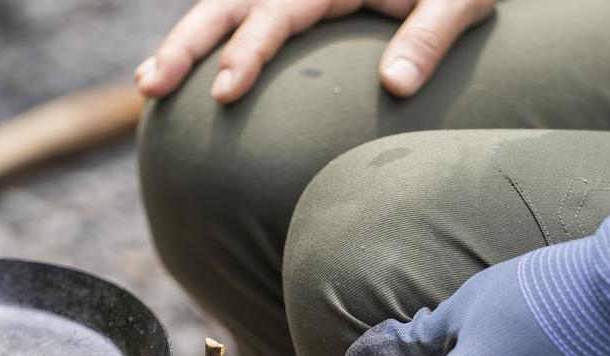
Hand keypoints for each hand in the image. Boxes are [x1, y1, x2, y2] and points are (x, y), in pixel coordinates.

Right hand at [136, 0, 495, 103]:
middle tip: (151, 88)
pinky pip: (237, 20)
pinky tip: (170, 80)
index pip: (280, 10)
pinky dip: (203, 46)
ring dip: (182, 46)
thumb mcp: (462, 0)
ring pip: (222, 9)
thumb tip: (394, 86)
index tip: (225, 91)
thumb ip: (430, 36)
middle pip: (232, 4)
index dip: (249, 49)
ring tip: (147, 89)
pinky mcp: (291, 4)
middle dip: (187, 45)